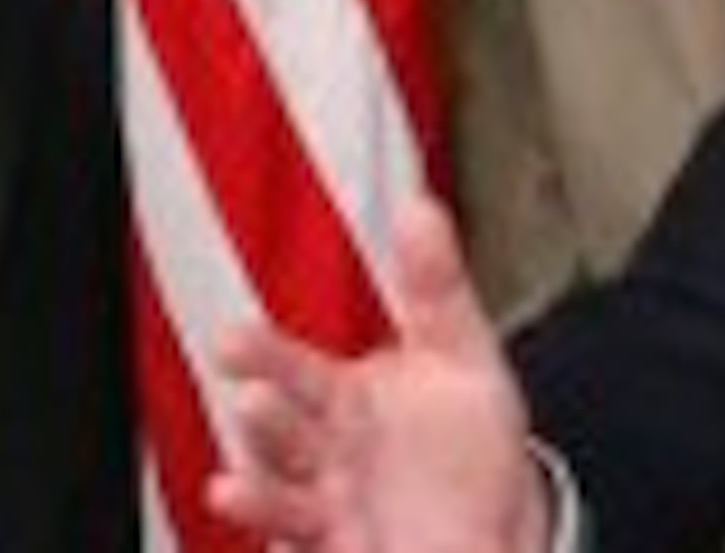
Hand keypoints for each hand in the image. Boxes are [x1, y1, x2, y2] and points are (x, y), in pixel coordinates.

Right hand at [205, 193, 551, 552]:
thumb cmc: (465, 436)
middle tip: (246, 399)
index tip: (231, 340)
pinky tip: (244, 503)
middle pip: (282, 428)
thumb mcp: (462, 353)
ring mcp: (332, 500)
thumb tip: (420, 205)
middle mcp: (330, 448)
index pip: (298, 369)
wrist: (493, 522)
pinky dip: (272, 518)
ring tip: (242, 467)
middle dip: (261, 412)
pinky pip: (301, 534)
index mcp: (351, 395)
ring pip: (281, 487)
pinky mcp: (340, 543)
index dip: (263, 355)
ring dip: (261, 476)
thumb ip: (436, 285)